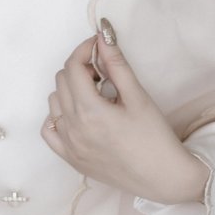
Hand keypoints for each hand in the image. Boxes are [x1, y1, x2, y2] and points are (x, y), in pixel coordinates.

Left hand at [41, 23, 209, 205]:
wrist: (165, 179)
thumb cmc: (155, 138)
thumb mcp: (138, 97)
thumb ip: (116, 64)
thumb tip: (101, 35)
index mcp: (89, 112)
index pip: (72, 67)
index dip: (84, 50)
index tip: (98, 46)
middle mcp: (73, 129)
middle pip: (62, 81)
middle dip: (80, 69)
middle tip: (104, 75)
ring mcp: (69, 146)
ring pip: (54, 102)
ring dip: (70, 91)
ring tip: (96, 97)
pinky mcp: (71, 160)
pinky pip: (50, 130)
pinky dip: (58, 116)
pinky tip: (77, 115)